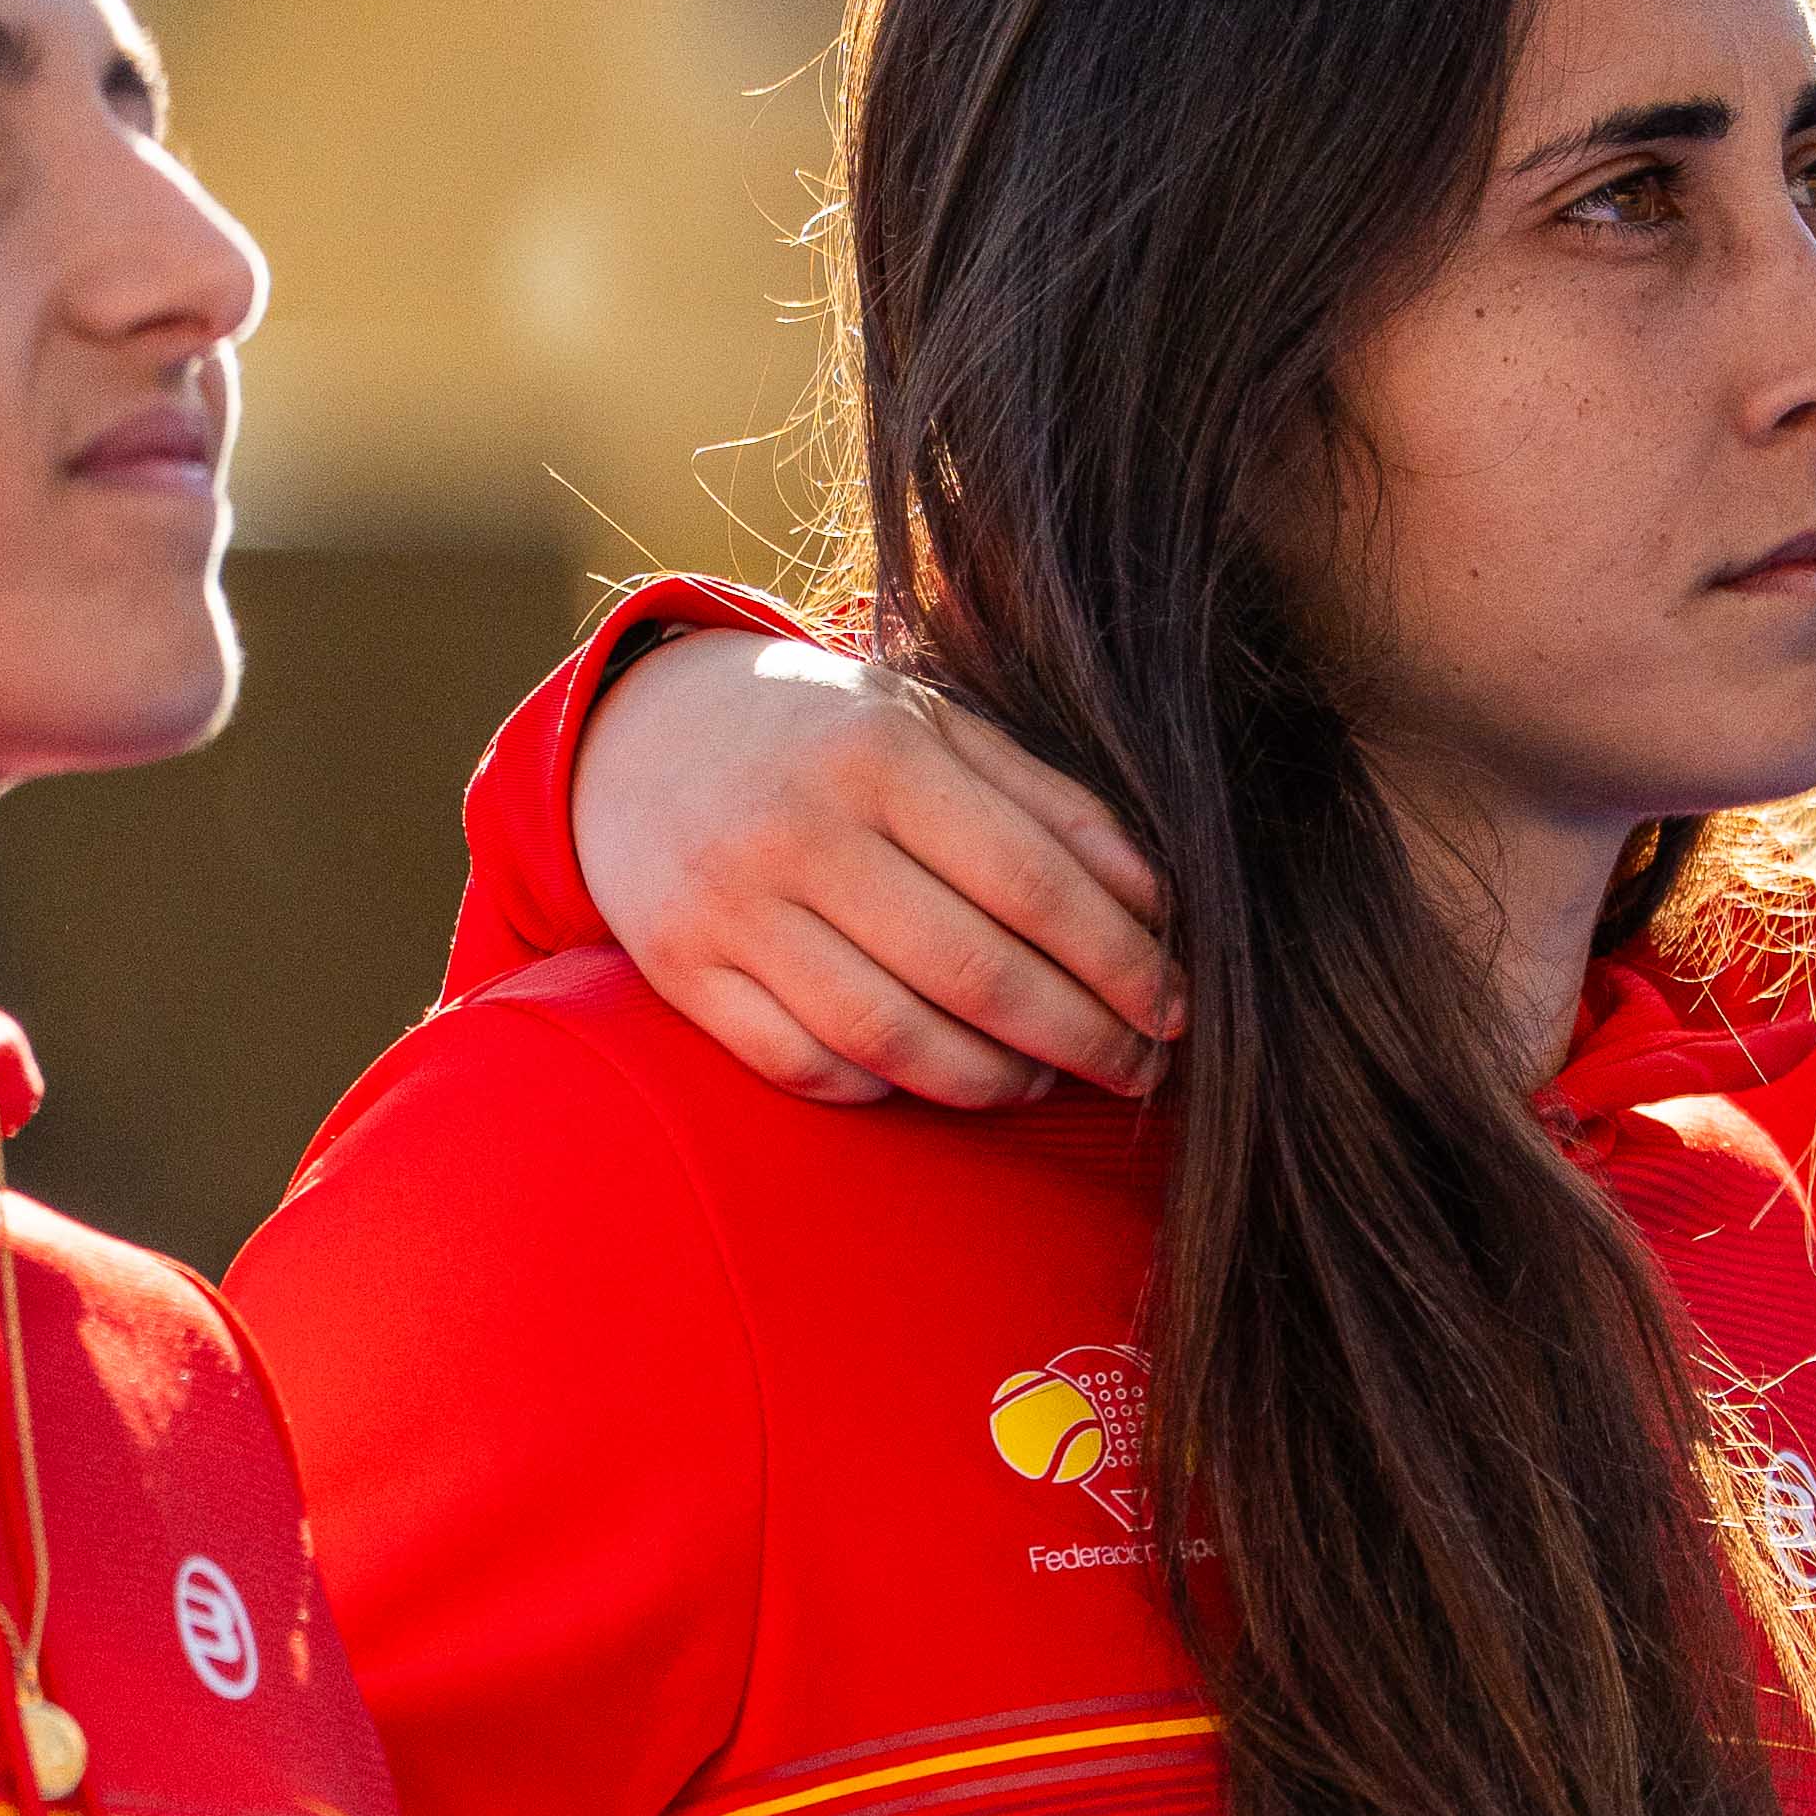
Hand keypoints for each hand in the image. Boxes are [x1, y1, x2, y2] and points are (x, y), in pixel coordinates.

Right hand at [572, 632, 1182, 1108]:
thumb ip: (1052, 806)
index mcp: (880, 754)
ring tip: (1045, 1076)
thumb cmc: (826, 735)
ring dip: (994, 1079)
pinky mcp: (682, 975)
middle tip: (1138, 1068)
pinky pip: (809, 1066)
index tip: (1176, 1009)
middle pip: (976, 973)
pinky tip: (939, 1074)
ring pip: (893, 1038)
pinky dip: (888, 1088)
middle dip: (1082, 1037)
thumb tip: (1158, 904)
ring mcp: (731, 910)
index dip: (1121, 963)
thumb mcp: (937, 726)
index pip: (1034, 885)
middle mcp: (800, 831)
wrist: (639, 735)